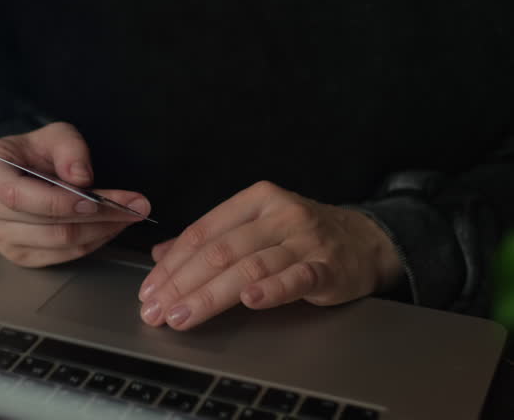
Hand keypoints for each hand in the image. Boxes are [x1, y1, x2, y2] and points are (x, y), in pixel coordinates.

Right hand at [0, 122, 150, 266]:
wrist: (16, 169)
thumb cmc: (32, 151)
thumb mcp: (53, 134)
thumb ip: (69, 149)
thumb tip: (81, 178)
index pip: (18, 195)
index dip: (60, 201)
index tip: (98, 199)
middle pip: (44, 223)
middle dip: (97, 216)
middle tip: (135, 207)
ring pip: (56, 243)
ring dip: (100, 231)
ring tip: (128, 215)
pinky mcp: (14, 255)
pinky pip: (59, 256)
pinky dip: (90, 243)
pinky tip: (107, 228)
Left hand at [138, 181, 402, 329]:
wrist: (366, 241)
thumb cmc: (301, 236)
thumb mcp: (254, 227)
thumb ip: (210, 239)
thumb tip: (160, 255)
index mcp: (255, 201)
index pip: (202, 232)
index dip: (172, 263)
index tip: (149, 289)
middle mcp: (278, 216)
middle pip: (220, 251)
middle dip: (182, 283)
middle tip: (156, 310)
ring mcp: (305, 240)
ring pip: (249, 266)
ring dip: (211, 295)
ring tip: (183, 315)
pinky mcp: (329, 267)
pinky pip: (297, 278)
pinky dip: (272, 289)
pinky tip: (249, 301)